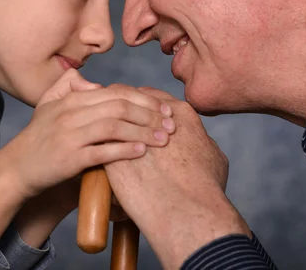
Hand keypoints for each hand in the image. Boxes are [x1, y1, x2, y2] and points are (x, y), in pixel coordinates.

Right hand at [1, 70, 175, 202]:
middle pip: (120, 106)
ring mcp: (69, 135)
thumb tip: (96, 84)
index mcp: (71, 99)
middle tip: (171, 123)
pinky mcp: (68, 158)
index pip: (116, 92)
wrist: (17, 168)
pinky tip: (142, 151)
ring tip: (164, 139)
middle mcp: (70, 113)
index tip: (164, 107)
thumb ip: (69, 85)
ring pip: (114, 127)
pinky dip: (125, 150)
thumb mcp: (48, 104)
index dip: (144, 98)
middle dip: (150, 114)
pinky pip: (102, 151)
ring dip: (143, 131)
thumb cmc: (39, 138)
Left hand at [105, 86, 249, 269]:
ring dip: (101, 120)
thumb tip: (200, 142)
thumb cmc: (206, 188)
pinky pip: (97, 143)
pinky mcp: (111, 154)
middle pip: (125, 100)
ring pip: (107, 118)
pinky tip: (92, 150)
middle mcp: (151, 117)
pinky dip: (94, 144)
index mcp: (179, 112)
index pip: (150, 95)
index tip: (132, 108)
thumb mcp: (213, 157)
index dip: (139, 101)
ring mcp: (128, 133)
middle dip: (115, 105)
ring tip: (95, 129)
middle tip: (108, 113)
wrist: (187, 209)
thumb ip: (203, 143)